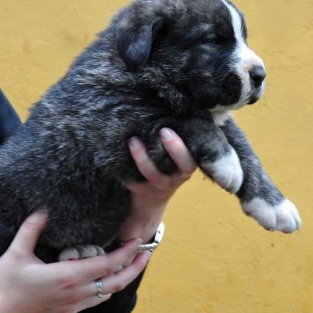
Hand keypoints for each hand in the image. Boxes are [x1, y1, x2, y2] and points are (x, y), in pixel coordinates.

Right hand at [0, 211, 150, 312]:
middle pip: (116, 282)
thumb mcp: (16, 252)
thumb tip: (43, 209)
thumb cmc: (5, 285)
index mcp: (68, 276)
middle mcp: (76, 293)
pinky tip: (103, 280)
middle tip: (146, 253)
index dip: (126, 253)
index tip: (137, 241)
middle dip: (134, 268)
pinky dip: (106, 289)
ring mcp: (73, 306)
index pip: (107, 264)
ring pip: (107, 294)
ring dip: (121, 279)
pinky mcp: (67, 312)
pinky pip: (94, 300)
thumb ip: (31, 228)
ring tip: (128, 264)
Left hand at [120, 128, 196, 242]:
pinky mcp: (145, 193)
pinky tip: (119, 158)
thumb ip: (171, 140)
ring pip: (155, 174)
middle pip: (184, 165)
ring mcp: (162, 186)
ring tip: (133, 140)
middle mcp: (178, 177)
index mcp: (187, 165)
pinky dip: (127, 171)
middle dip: (175, 149)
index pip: (193, 155)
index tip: (168, 129)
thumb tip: (165, 112)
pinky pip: (136, 182)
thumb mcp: (170, 157)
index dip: (182, 145)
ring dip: (143, 158)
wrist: (149, 201)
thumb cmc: (161, 167)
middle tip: (163, 131)